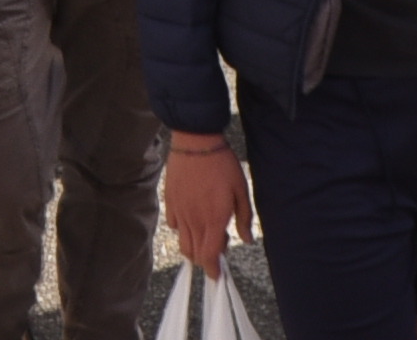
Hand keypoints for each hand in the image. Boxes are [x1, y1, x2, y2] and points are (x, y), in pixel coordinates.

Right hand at [165, 134, 243, 270]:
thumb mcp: (241, 190)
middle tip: (218, 246)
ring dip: (194, 247)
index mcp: (213, 219)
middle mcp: (194, 220)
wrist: (196, 142)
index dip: (213, 270)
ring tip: (205, 233)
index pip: (209, 256)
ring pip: (183, 243)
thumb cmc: (222, 164)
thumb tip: (247, 239)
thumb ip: (244, 218)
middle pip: (194, 255)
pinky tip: (191, 218)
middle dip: (206, 259)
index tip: (218, 274)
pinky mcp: (170, 201)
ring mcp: (179, 211)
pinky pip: (173, 225)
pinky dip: (182, 230)